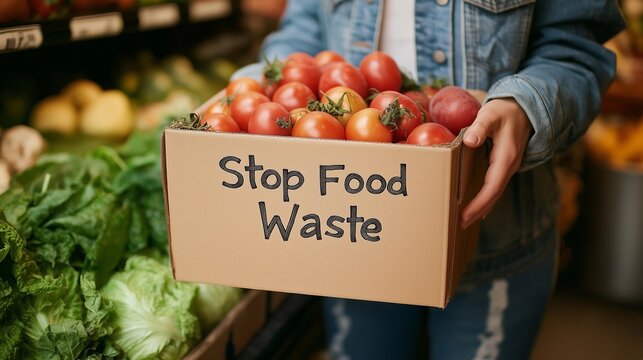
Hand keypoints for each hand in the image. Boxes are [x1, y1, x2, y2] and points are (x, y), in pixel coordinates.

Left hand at [461, 98, 532, 228]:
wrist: (524, 107)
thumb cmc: (504, 110)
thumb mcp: (491, 114)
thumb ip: (480, 126)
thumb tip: (470, 141)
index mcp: (506, 157)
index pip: (492, 186)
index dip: (479, 203)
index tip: (465, 216)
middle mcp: (510, 165)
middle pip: (494, 194)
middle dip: (478, 211)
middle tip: (460, 224)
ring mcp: (509, 166)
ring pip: (496, 192)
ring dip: (482, 207)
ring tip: (465, 220)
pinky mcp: (505, 165)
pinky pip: (496, 185)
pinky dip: (486, 197)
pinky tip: (477, 205)